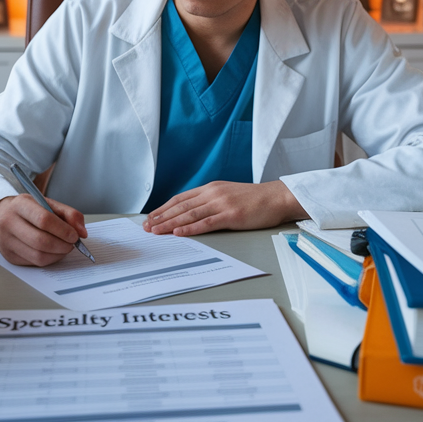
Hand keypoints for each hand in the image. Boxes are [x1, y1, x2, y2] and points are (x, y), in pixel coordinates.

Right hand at [0, 194, 87, 266]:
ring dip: (57, 255)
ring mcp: (6, 242)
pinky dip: (49, 259)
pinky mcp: (9, 256)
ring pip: (38, 256)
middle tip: (72, 244)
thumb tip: (82, 232)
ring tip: (64, 247)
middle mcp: (9, 223)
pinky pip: (34, 263)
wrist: (0, 216)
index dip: (63, 230)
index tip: (75, 235)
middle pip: (40, 241)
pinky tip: (53, 252)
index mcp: (19, 205)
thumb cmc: (27, 209)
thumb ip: (68, 214)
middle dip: (62, 245)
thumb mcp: (47, 203)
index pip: (43, 220)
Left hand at [142, 180, 305, 235]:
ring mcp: (222, 204)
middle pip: (181, 207)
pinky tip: (179, 233)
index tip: (150, 218)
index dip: (163, 209)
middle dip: (161, 217)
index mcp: (210, 188)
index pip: (180, 199)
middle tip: (146, 227)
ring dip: (170, 224)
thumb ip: (210, 200)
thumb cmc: (254, 199)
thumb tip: (192, 212)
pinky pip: (207, 223)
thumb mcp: (227, 194)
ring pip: (190, 215)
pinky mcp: (231, 215)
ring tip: (156, 231)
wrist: (277, 197)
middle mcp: (212, 193)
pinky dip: (191, 228)